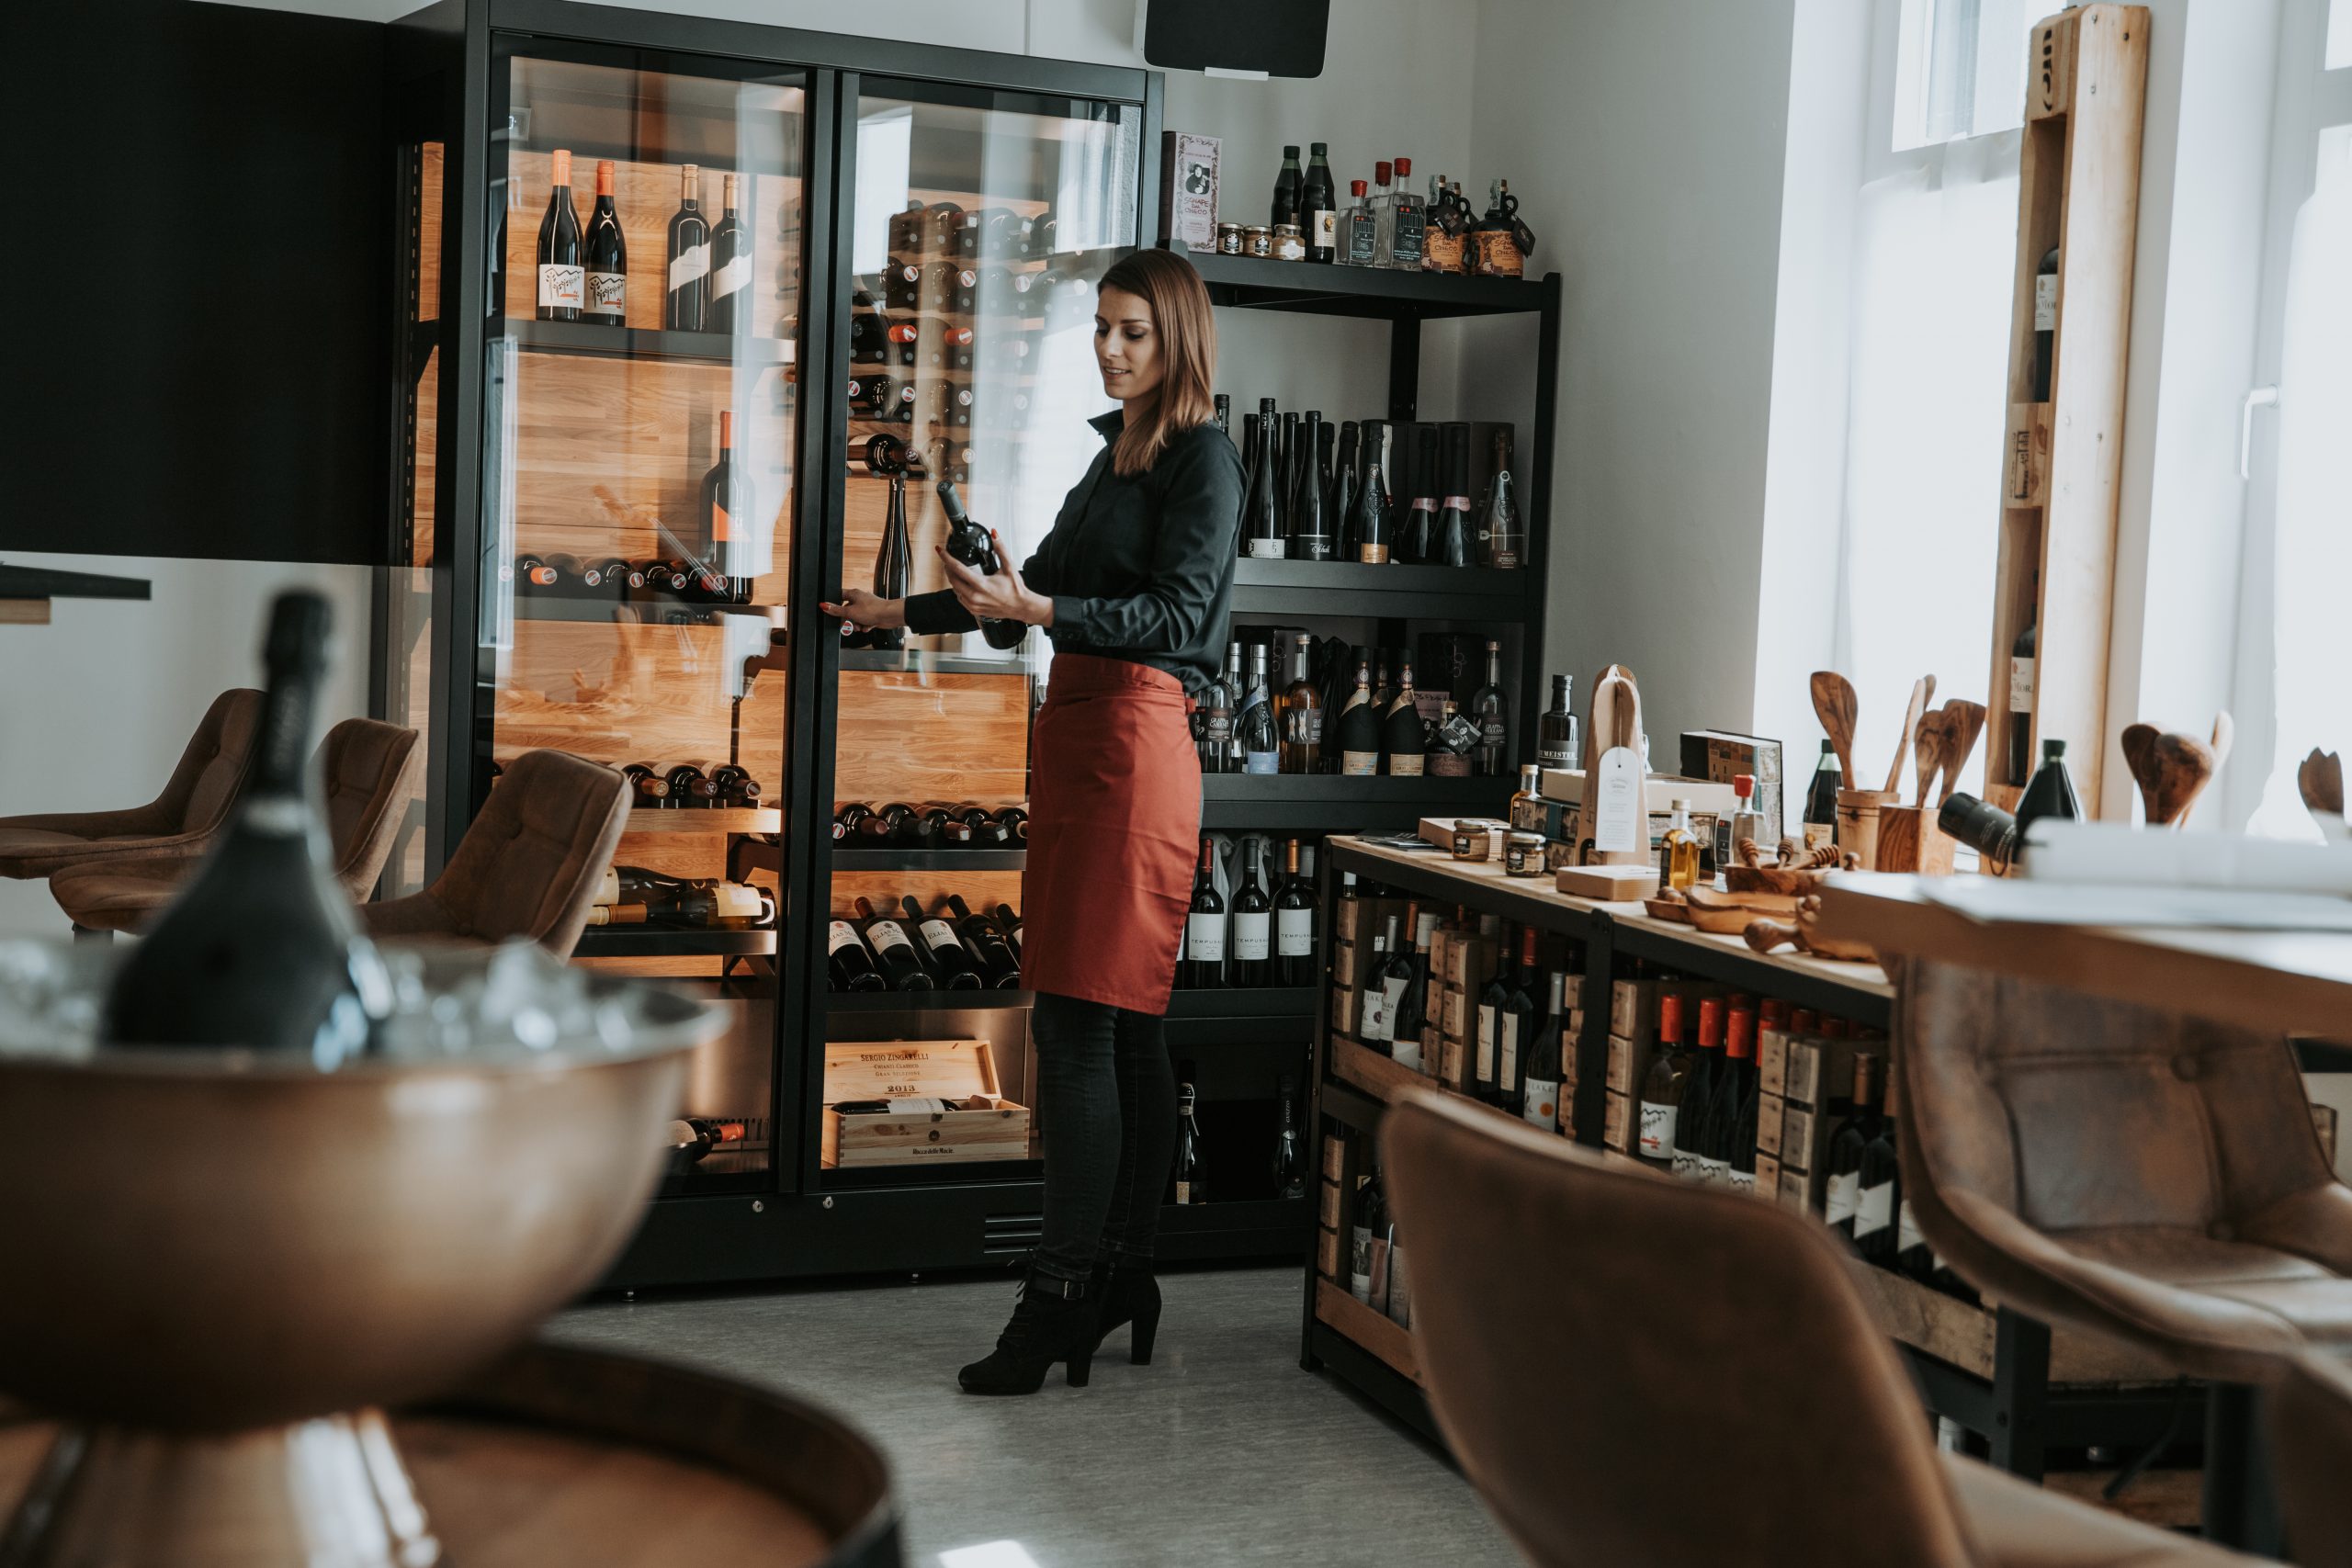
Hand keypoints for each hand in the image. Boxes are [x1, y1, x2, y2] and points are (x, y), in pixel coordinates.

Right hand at [819, 588, 903, 630]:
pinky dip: (865, 626)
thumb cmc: (873, 610)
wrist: (890, 616)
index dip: (835, 603)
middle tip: (847, 624)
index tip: (833, 611)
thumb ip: (837, 610)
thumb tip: (824, 605)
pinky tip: (867, 627)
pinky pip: (864, 622)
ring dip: (856, 624)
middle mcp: (860, 599)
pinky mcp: (873, 615)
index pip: (839, 595)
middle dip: (848, 619)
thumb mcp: (850, 612)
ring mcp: (867, 607)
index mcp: (854, 594)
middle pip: (847, 609)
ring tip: (859, 627)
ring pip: (856, 617)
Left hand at [937, 532, 1052, 627]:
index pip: (957, 568)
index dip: (946, 557)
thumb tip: (994, 534)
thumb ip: (1000, 549)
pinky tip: (964, 584)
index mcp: (981, 585)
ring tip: (957, 571)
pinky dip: (960, 590)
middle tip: (947, 559)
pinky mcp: (974, 611)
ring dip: (954, 579)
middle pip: (952, 580)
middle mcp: (975, 597)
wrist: (1021, 607)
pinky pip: (960, 599)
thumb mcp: (1009, 567)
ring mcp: (973, 606)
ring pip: (955, 590)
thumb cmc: (1016, 589)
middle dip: (948, 568)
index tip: (939, 550)